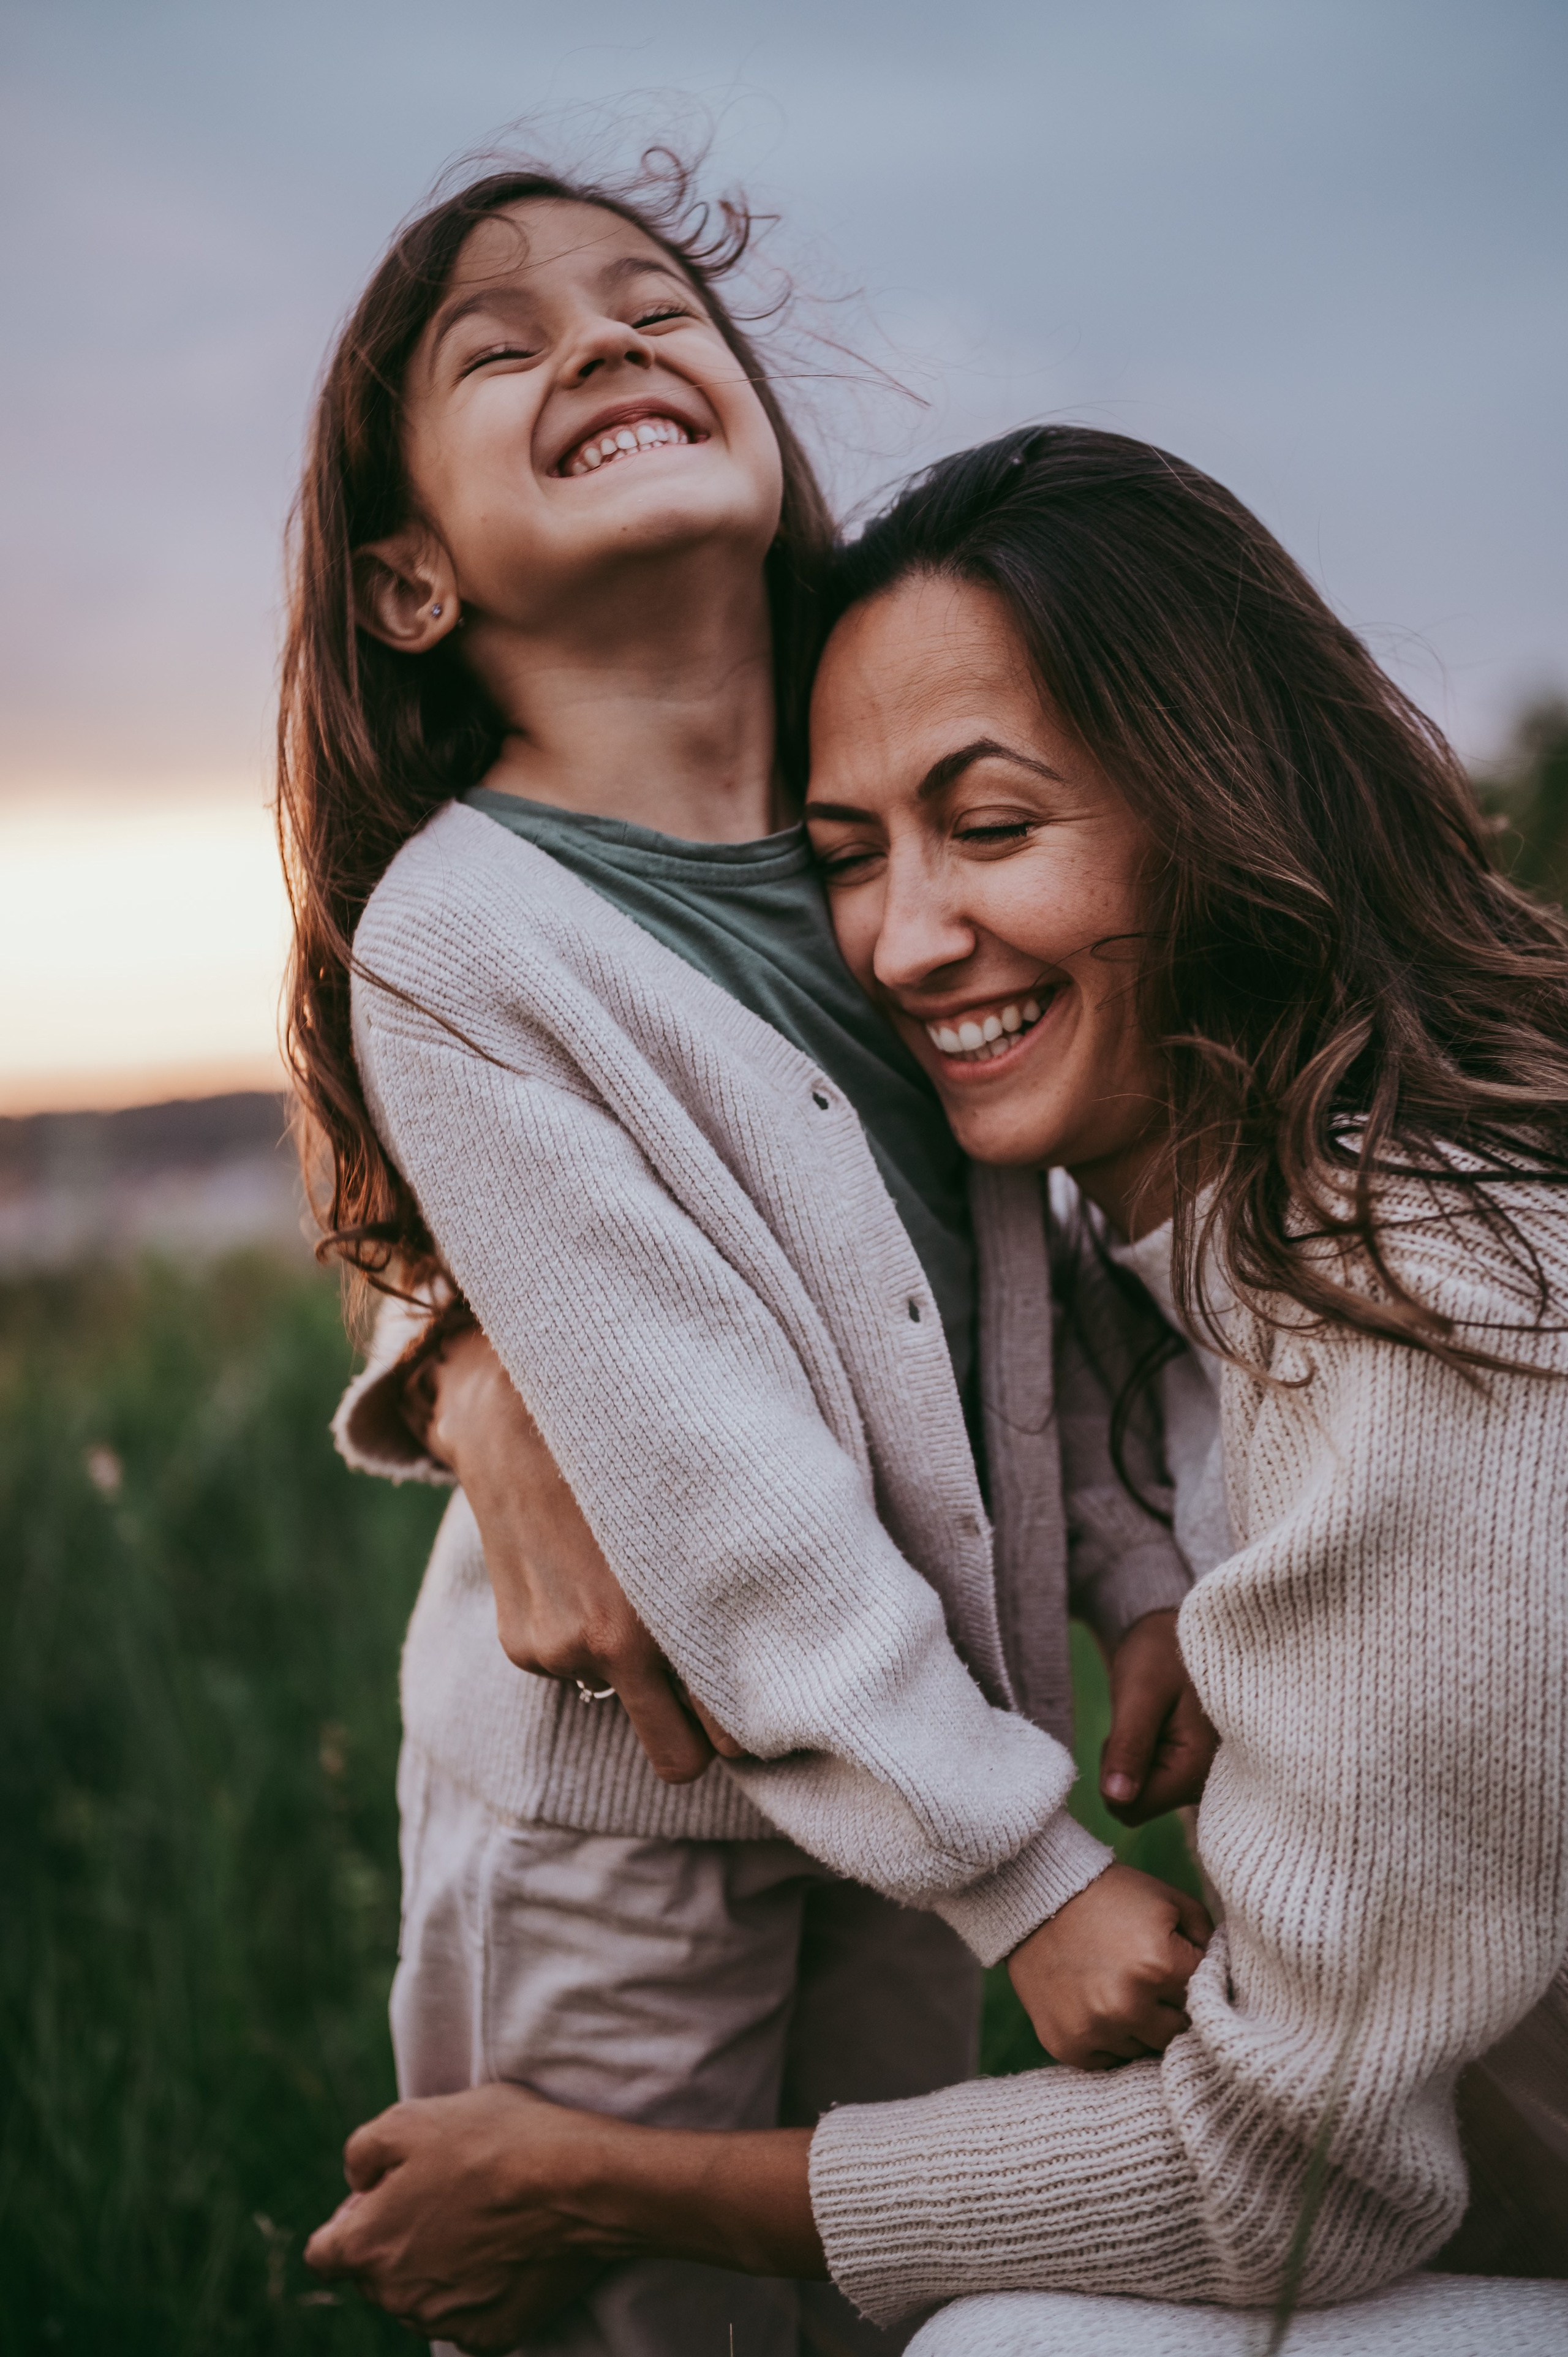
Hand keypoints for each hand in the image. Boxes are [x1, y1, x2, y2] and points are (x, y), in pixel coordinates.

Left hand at [304, 2084, 604, 2346]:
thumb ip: (361, 2152)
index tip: (387, 2194)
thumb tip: (357, 2181)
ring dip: (435, 2267)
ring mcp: (445, 2322)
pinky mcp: (492, 2336)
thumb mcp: (411, 2118)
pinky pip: (468, 2318)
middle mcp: (397, 2296)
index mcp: (367, 2246)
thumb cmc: (493, 2143)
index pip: (324, 2253)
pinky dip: (478, 2292)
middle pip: (375, 2276)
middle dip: (396, 2240)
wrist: (576, 2181)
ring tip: (480, 2218)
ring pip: (420, 2299)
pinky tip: (504, 2252)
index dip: (351, 2219)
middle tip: (443, 2195)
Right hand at [417, 1328, 742, 1784]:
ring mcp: (558, 1651)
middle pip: (678, 1760)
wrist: (515, 1410)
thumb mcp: (716, 1497)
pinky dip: (585, 1639)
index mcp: (669, 1615)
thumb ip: (756, 1576)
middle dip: (700, 1731)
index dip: (753, 1721)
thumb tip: (824, 1632)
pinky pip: (574, 1671)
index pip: (731, 1737)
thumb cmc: (644, 1439)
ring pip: (624, 1703)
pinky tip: (586, 1573)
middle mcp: (608, 1646)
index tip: (767, 1698)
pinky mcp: (521, 1647)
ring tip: (635, 1588)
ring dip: (637, 1671)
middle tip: (717, 1677)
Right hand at [1007, 1862, 1211, 2069]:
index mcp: (1160, 1966)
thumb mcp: (1169, 1902)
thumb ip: (1209, 1940)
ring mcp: (1094, 2028)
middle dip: (1172, 2011)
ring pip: (1143, 2051)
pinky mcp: (1067, 2045)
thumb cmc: (1111, 1895)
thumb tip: (1232, 1977)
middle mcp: (1127, 2005)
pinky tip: (1098, 2005)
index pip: (1207, 2000)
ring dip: (1140, 2028)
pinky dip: (1108, 2040)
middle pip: (1178, 2034)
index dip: (1199, 1985)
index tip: (1185, 1974)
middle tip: (1154, 1985)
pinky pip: (1107, 2062)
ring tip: (1122, 1990)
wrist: (1035, 1896)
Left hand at [1100, 1607, 1217, 1824]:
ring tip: (1156, 1713)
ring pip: (1144, 1792)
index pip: (1131, 1808)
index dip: (1115, 1770)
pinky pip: (1156, 1778)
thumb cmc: (1163, 1651)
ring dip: (1138, 1755)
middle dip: (1127, 1765)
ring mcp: (1205, 1777)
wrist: (1184, 1630)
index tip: (1130, 1726)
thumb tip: (1116, 1798)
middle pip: (1137, 1804)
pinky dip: (1148, 1752)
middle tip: (1143, 1717)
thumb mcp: (1140, 1691)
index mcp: (1198, 1768)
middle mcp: (1209, 1783)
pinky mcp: (1198, 1767)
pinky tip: (1164, 1721)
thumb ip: (1129, 1745)